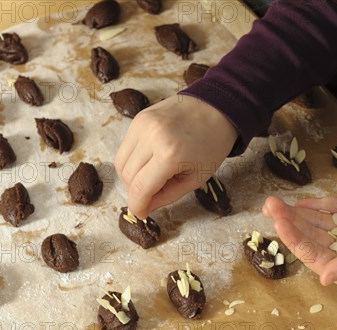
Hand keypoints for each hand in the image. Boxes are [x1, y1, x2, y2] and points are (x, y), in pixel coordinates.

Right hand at [114, 95, 237, 218]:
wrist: (215, 108)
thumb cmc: (211, 145)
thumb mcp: (196, 178)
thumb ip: (168, 196)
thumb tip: (145, 208)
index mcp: (170, 155)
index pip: (140, 188)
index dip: (137, 206)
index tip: (141, 214)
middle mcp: (151, 137)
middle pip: (127, 176)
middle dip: (137, 192)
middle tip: (153, 194)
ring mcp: (142, 125)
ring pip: (121, 162)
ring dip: (131, 177)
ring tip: (152, 177)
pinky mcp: (138, 118)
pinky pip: (125, 147)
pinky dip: (133, 160)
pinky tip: (150, 161)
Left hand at [262, 196, 336, 291]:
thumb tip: (322, 275)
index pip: (314, 254)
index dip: (294, 238)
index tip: (278, 222)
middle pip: (312, 236)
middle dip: (290, 222)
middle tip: (269, 204)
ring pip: (321, 221)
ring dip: (300, 212)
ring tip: (277, 201)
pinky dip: (323, 204)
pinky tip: (304, 201)